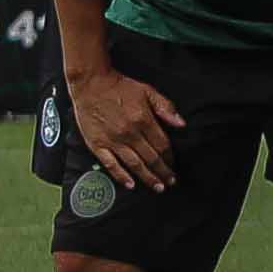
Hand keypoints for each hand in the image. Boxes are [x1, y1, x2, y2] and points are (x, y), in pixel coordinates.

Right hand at [63, 63, 182, 193]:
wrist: (91, 84)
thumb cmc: (120, 87)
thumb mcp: (148, 91)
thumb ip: (166, 108)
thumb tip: (181, 124)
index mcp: (144, 120)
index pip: (162, 145)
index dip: (170, 157)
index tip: (174, 165)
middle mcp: (129, 133)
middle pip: (151, 158)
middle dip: (163, 172)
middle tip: (170, 182)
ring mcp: (112, 140)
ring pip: (134, 164)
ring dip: (147, 177)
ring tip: (157, 187)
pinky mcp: (97, 144)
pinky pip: (110, 164)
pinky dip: (121, 176)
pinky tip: (130, 184)